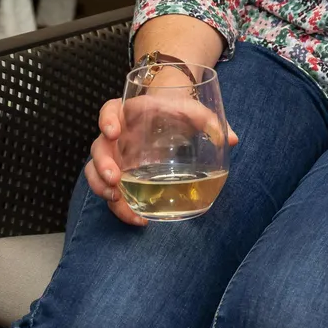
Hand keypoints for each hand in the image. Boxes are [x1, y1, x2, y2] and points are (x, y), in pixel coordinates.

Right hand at [83, 94, 239, 226]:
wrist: (170, 116)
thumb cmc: (178, 111)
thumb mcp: (193, 110)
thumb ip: (208, 120)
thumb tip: (231, 139)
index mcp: (129, 112)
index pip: (109, 110)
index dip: (107, 119)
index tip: (114, 131)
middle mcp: (116, 135)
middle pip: (98, 148)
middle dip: (102, 164)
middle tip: (115, 177)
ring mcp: (115, 156)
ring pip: (96, 173)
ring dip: (102, 188)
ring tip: (117, 200)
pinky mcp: (120, 175)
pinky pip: (111, 191)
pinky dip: (119, 205)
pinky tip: (136, 217)